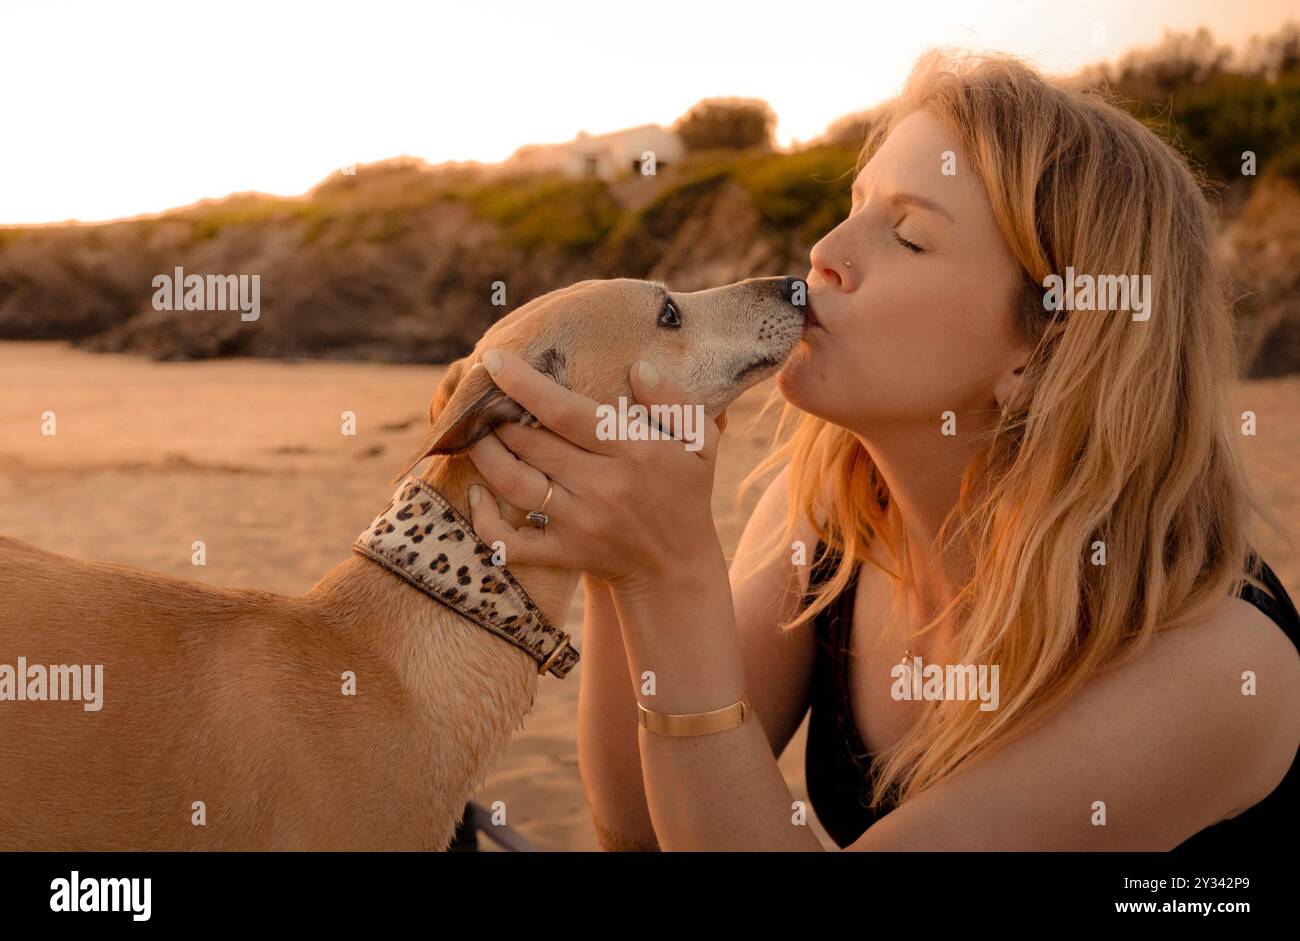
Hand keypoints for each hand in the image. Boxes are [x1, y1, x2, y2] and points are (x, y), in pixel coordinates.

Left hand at [464, 348, 727, 593]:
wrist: (677, 568)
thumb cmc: (686, 494)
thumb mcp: (699, 443)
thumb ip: (674, 401)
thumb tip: (640, 367)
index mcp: (634, 452)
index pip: (566, 412)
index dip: (525, 385)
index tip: (493, 359)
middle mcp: (602, 487)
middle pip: (531, 444)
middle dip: (495, 414)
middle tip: (478, 392)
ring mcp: (579, 523)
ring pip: (513, 484)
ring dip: (484, 453)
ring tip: (470, 429)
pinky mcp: (563, 553)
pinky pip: (511, 540)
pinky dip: (485, 519)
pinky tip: (477, 491)